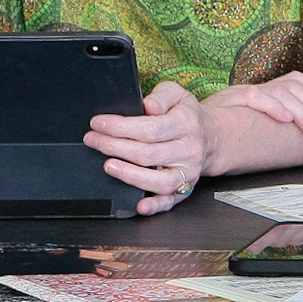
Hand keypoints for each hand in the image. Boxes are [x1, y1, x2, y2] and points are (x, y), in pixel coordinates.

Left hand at [84, 80, 210, 215]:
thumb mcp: (177, 95)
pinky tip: (140, 206)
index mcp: (187, 124)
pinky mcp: (184, 189)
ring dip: (129, 175)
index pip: (151, 128)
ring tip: (108, 165)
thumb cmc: (185, 116)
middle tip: (93, 139)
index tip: (98, 123)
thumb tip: (149, 106)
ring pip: (159, 180)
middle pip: (148, 154)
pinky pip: (170, 201)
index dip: (120, 127)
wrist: (210, 137)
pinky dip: (155, 206)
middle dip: (113, 147)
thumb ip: (161, 96)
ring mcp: (188, 172)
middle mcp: (190, 150)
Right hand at [206, 72, 302, 138]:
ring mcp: (241, 91)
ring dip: (301, 111)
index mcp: (264, 91)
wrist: (188, 135)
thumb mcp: (252, 128)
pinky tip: (285, 119)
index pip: (297, 80)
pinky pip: (254, 96)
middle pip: (294, 86)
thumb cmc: (221, 136)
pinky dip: (272, 106)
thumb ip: (275, 125)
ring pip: (280, 91)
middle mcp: (255, 87)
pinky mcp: (227, 99)